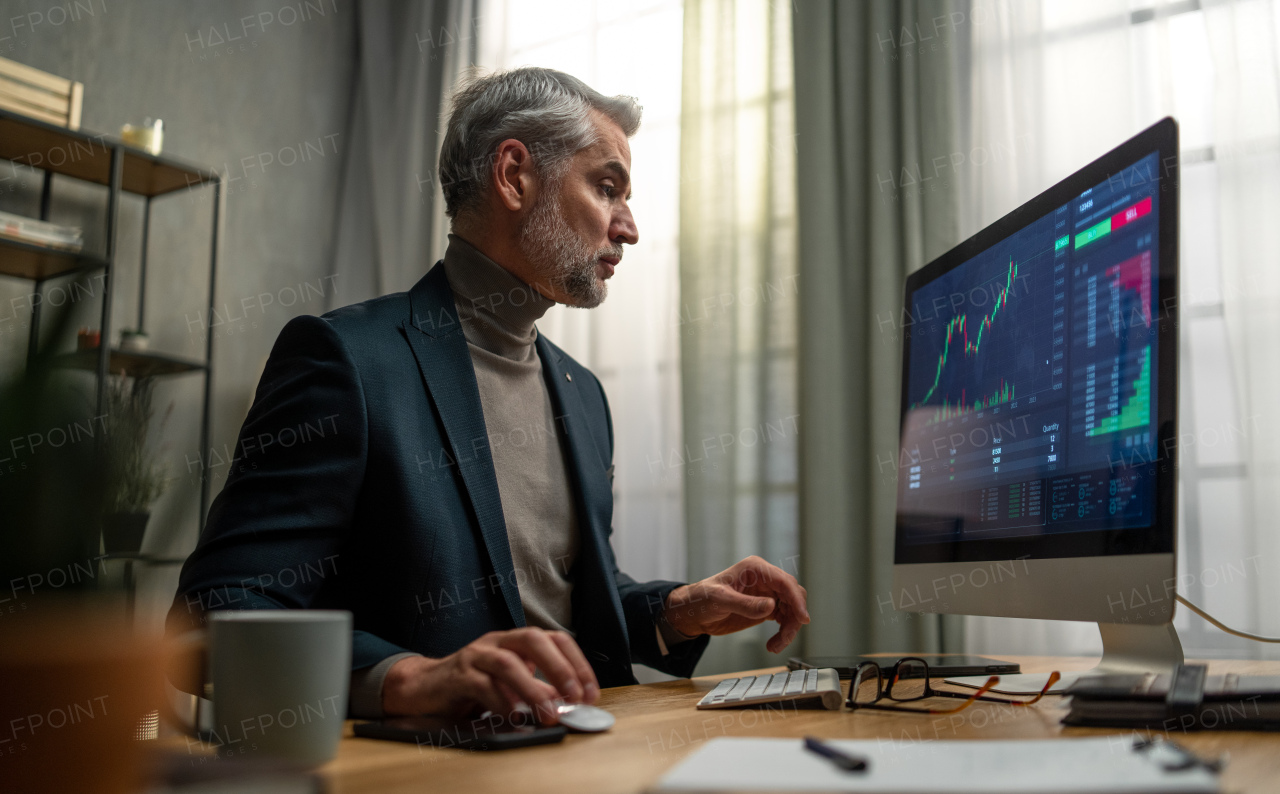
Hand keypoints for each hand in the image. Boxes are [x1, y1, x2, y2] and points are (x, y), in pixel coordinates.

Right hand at [382, 628, 598, 723]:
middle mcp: (498, 641)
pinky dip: (500, 702)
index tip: (590, 694)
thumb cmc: (473, 686)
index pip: (555, 639)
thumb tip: (569, 707)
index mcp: (516, 641)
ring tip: (548, 713)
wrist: (424, 688)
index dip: (577, 663)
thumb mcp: (511, 685)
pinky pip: (481, 684)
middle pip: (534, 639)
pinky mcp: (456, 675)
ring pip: (507, 662)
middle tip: (574, 698)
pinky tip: (513, 717)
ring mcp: (476, 655)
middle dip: (559, 668)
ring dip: (532, 689)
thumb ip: (538, 691)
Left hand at [663, 556, 809, 653]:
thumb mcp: (720, 600)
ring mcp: (767, 593)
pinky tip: (774, 643)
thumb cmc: (702, 599)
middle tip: (785, 638)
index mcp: (756, 569)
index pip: (784, 582)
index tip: (802, 618)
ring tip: (775, 646)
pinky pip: (785, 618)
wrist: (693, 613)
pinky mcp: (766, 608)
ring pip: (792, 609)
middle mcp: (765, 579)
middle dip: (794, 618)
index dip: (796, 599)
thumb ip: (746, 604)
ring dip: (789, 629)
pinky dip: (784, 632)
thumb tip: (772, 607)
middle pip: (793, 596)